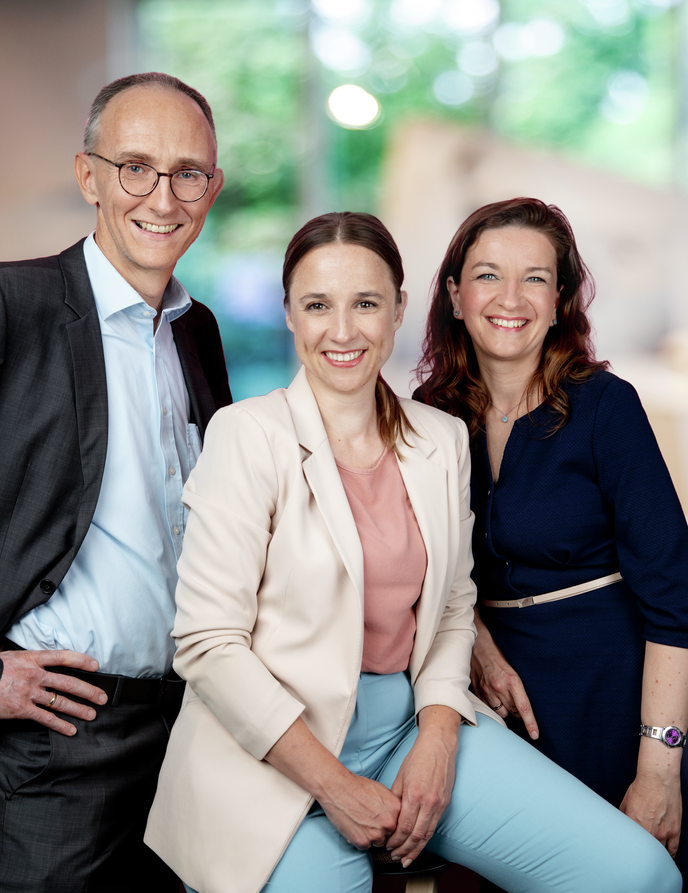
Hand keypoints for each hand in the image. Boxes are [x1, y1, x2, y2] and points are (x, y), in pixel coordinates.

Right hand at [0, 649, 106, 735]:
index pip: (63, 657)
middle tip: (102, 697)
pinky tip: (71, 729)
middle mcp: (34, 675)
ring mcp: (28, 693)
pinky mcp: (21, 709)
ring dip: (78, 709)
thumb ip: (32, 659)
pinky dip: (60, 725)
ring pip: (60, 702)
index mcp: (33, 658)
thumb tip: (48, 659)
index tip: (96, 665)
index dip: (81, 660)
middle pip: (68, 682)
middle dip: (88, 691)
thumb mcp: (14, 656)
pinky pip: (45, 718)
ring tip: (92, 714)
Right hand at [318, 772, 400, 850]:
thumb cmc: (358, 786)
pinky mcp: (362, 842)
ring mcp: (376, 834)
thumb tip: (397, 816)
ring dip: (371, 835)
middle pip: (390, 835)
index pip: (400, 824)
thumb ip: (392, 806)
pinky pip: (365, 846)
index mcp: (396, 809)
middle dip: (381, 829)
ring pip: (378, 842)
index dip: (390, 822)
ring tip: (360, 821)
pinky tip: (354, 825)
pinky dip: (359, 838)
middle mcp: (389, 823)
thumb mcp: (383, 791)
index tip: (383, 818)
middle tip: (369, 819)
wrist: (338, 788)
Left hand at [386, 706, 459, 866]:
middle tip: (394, 857)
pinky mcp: (445, 804)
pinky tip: (420, 846)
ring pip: (427, 835)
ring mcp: (438, 804)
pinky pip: (434, 826)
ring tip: (406, 859)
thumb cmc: (417, 758)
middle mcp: (428, 802)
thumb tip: (389, 817)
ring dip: (416, 850)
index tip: (387, 846)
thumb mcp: (400, 776)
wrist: (438, 746)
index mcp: (414, 794)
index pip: (404, 827)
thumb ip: (395, 798)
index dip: (395, 840)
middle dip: (404, 850)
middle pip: (416, 835)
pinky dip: (426, 839)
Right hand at [471, 613, 538, 738]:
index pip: (524, 708)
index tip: (535, 735)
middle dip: (517, 714)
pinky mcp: (478, 691)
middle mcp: (500, 688)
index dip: (530, 724)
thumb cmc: (497, 653)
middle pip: (513, 713)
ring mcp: (487, 691)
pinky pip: (488, 707)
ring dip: (505, 711)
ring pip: (500, 712)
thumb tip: (523, 703)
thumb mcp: (512, 667)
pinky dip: (492, 706)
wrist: (477, 644)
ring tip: (505, 701)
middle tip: (519, 710)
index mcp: (512, 680)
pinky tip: (493, 698)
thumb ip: (517, 685)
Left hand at [620, 742, 682, 855]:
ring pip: (660, 851)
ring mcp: (663, 832)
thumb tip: (619, 822)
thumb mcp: (626, 801)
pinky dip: (670, 854)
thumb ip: (622, 815)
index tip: (627, 851)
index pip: (629, 844)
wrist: (658, 779)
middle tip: (639, 855)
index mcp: (634, 825)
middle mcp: (649, 831)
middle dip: (642, 853)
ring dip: (656, 854)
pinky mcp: (674, 830)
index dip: (628, 848)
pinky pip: (674, 848)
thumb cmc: (642, 787)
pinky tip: (668, 855)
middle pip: (645, 850)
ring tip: (653, 856)